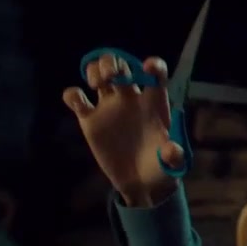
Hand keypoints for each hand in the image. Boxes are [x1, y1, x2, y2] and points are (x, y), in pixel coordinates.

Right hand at [62, 54, 181, 206]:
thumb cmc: (160, 166)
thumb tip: (171, 149)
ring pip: (99, 73)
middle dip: (113, 63)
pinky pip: (76, 99)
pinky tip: (78, 102)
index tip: (148, 66)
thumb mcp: (172, 163)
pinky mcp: (90, 120)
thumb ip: (175, 155)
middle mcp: (131, 98)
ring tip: (97, 85)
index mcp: (154, 102)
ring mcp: (110, 106)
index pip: (156, 74)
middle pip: (122, 66)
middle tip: (110, 78)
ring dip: (95, 70)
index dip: (154, 66)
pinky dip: (72, 94)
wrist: (139, 181)